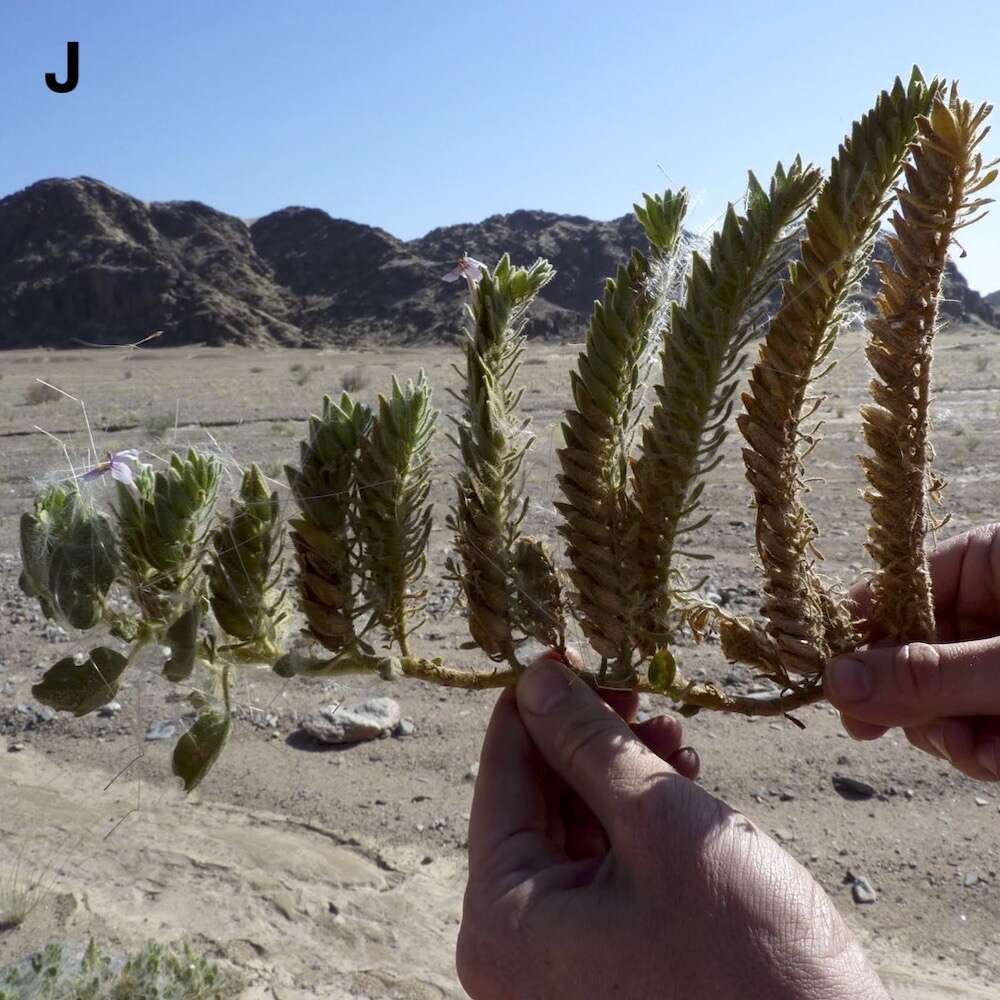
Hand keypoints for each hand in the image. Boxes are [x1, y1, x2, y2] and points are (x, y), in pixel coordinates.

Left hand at [457, 654, 885, 999]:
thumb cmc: (748, 965)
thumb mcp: (662, 827)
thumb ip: (592, 744)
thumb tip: (540, 677)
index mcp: (501, 920)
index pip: (500, 774)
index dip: (535, 701)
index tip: (573, 649)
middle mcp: (515, 946)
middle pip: (538, 799)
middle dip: (590, 736)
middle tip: (637, 686)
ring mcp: (562, 959)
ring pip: (577, 826)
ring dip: (623, 770)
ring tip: (673, 732)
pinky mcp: (610, 960)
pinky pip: (607, 865)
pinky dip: (640, 818)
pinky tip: (684, 779)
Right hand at [826, 523, 999, 779]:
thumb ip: (927, 675)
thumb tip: (832, 681)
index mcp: (988, 561)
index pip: (895, 588)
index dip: (855, 633)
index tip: (821, 679)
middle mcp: (991, 606)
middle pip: (910, 652)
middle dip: (911, 704)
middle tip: (881, 733)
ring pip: (940, 699)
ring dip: (951, 739)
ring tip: (986, 755)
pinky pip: (974, 726)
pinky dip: (983, 752)